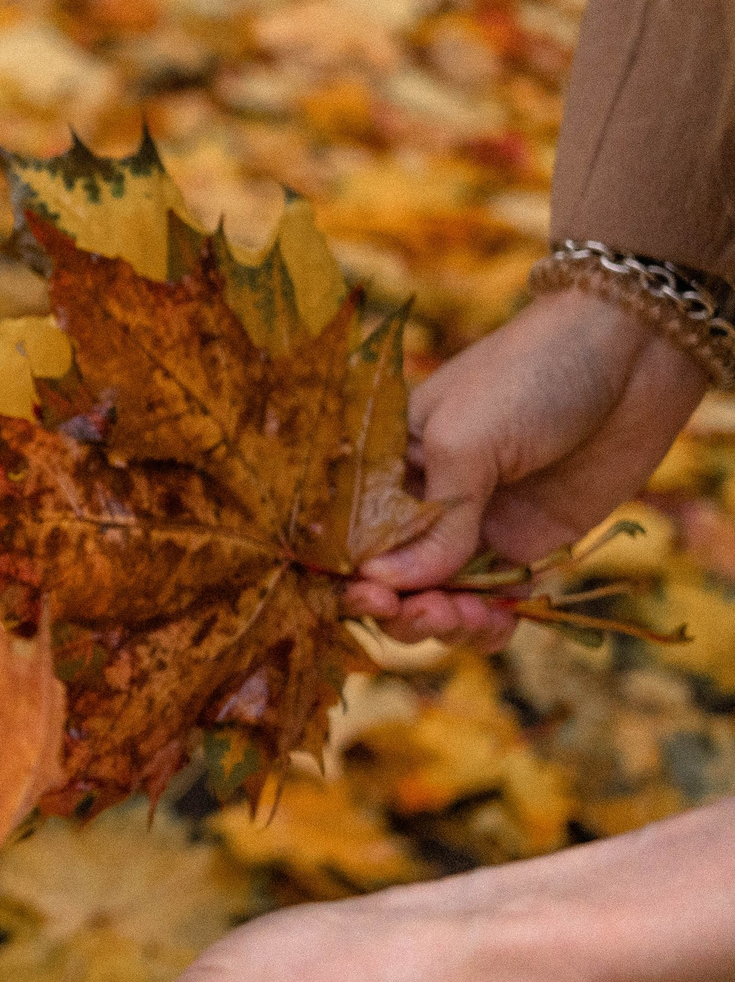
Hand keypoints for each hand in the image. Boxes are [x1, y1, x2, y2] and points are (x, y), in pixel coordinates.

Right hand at [343, 289, 705, 649]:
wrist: (631, 355)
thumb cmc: (527, 375)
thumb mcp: (466, 440)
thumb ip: (435, 521)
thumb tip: (386, 587)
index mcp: (388, 462)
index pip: (351, 532)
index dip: (349, 572)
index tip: (367, 597)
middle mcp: (423, 499)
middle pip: (390, 577)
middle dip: (397, 606)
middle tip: (418, 613)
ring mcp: (476, 526)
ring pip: (439, 598)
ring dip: (442, 622)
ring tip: (462, 616)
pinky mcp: (529, 546)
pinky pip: (494, 603)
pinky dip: (488, 626)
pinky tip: (493, 624)